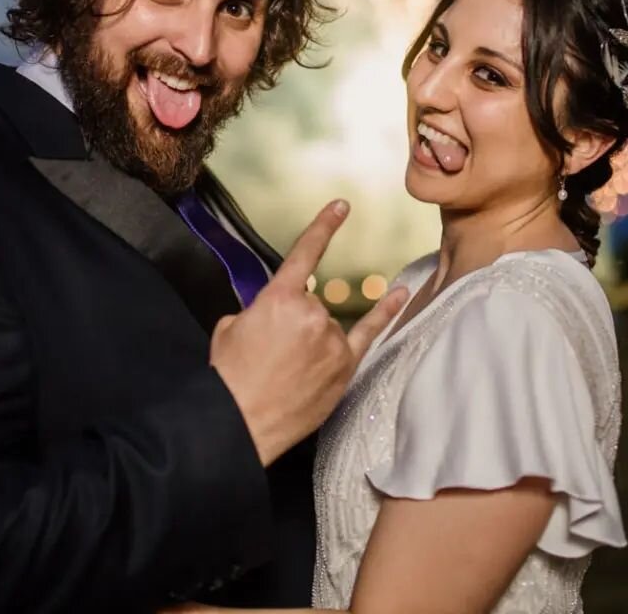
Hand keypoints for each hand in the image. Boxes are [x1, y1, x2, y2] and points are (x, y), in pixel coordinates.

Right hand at [210, 200, 408, 465]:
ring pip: (327, 327)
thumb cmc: (229, 377)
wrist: (239, 421)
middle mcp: (311, 312)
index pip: (305, 254)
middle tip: (269, 356)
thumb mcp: (229, 329)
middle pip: (310, 304)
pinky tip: (399, 293)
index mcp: (277, 298)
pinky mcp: (345, 366)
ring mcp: (332, 339)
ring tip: (285, 373)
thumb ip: (257, 312)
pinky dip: (384, 311)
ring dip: (310, 342)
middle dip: (290, 325)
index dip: (323, 227)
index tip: (341, 206)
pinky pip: (369, 332)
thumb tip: (272, 316)